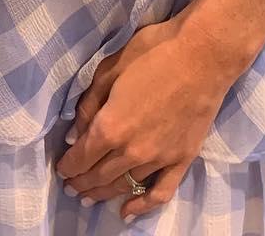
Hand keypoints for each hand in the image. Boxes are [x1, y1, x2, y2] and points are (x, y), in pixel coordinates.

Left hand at [55, 15, 241, 220]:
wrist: (203, 54)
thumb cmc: (154, 52)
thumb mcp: (111, 69)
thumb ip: (90, 103)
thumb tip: (75, 134)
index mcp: (111, 126)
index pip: (81, 157)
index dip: (68, 165)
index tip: (62, 168)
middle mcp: (131, 151)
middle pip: (98, 176)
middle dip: (81, 182)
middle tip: (71, 186)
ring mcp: (158, 159)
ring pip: (124, 185)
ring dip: (103, 192)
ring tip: (90, 196)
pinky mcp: (182, 160)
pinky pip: (160, 192)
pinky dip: (141, 206)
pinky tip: (127, 211)